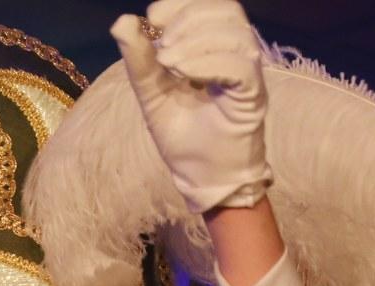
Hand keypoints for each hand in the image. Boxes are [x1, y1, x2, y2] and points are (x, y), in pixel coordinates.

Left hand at [111, 0, 271, 213]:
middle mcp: (236, 55)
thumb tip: (123, 21)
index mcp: (215, 49)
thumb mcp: (153, 95)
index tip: (153, 19)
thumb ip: (140, 60)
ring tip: (167, 62)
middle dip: (187, 18)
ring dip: (196, 40)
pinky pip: (239, 66)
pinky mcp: (252, 96)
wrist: (204, 179)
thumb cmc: (185, 138)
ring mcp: (247, 75)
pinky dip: (207, 63)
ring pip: (235, 34)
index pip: (210, 6)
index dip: (182, 3)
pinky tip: (183, 73)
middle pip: (226, 10)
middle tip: (161, 45)